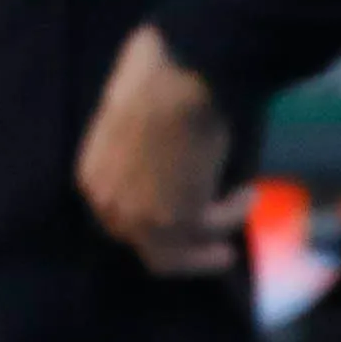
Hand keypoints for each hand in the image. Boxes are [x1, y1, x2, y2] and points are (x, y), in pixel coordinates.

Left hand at [76, 26, 247, 275]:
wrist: (175, 85)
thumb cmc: (152, 86)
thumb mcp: (124, 117)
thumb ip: (131, 149)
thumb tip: (153, 153)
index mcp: (92, 180)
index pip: (119, 221)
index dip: (150, 228)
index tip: (179, 225)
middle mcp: (109, 206)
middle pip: (145, 247)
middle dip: (183, 252)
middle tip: (215, 252)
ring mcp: (141, 217)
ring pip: (176, 255)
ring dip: (207, 253)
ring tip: (230, 249)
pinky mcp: (177, 219)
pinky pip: (214, 227)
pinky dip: (234, 213)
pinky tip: (248, 194)